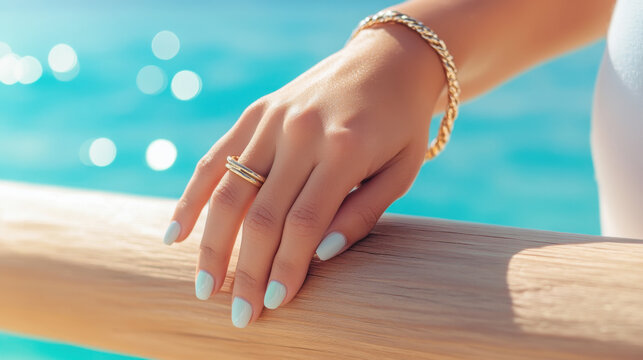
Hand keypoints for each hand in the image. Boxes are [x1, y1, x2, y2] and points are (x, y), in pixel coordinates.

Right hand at [164, 25, 444, 327]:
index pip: (303, 224)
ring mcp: (273, 119)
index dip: (284, 269)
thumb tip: (319, 256)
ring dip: (213, 245)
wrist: (388, 61)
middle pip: (262, 215)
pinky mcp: (256, 112)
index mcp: (345, 149)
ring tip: (204, 287)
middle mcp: (301, 132)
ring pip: (230, 192)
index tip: (271, 306)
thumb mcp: (401, 172)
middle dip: (246, 272)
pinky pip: (216, 159)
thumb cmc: (400, 125)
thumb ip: (362, 214)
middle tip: (237, 315)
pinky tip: (176, 233)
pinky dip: (192, 197)